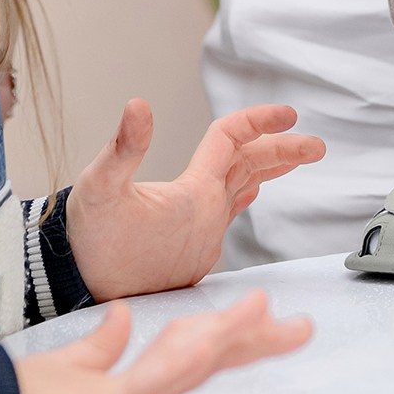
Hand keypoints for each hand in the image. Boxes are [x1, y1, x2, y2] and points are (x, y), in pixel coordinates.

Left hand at [15, 292, 310, 393]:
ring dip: (225, 340)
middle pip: (207, 362)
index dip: (237, 331)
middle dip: (253, 342)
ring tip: (262, 315)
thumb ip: (103, 344)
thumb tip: (125, 316)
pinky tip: (201, 342)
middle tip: (302, 328)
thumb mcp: (72, 366)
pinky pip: (147, 390)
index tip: (272, 310)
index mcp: (139, 385)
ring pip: (186, 371)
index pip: (199, 350)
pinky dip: (175, 365)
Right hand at [63, 100, 324, 299]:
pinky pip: (228, 217)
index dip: (258, 118)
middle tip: (316, 144)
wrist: (77, 287)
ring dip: (266, 172)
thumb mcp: (98, 185)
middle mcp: (208, 218)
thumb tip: (139, 105)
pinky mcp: (195, 257)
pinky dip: (241, 196)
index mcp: (193, 194)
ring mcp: (204, 240)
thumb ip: (123, 145)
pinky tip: (246, 193)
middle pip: (252, 169)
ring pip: (242, 192)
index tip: (290, 110)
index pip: (233, 141)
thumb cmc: (88, 237)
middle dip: (285, 151)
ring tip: (289, 158)